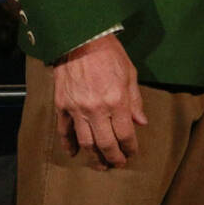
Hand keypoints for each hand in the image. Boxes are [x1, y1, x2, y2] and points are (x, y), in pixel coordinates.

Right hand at [53, 34, 147, 166]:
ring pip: (85, 142)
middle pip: (105, 143)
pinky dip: (69, 145)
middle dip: (113, 157)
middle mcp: (96, 108)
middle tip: (117, 164)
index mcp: (116, 100)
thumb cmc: (110, 54)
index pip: (125, 133)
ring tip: (100, 165)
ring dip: (93, 157)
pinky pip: (64, 131)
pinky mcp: (62, 105)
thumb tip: (141, 122)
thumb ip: (135, 101)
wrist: (81, 39)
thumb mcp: (130, 73)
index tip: (132, 152)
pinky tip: (74, 153)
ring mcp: (77, 109)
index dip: (130, 147)